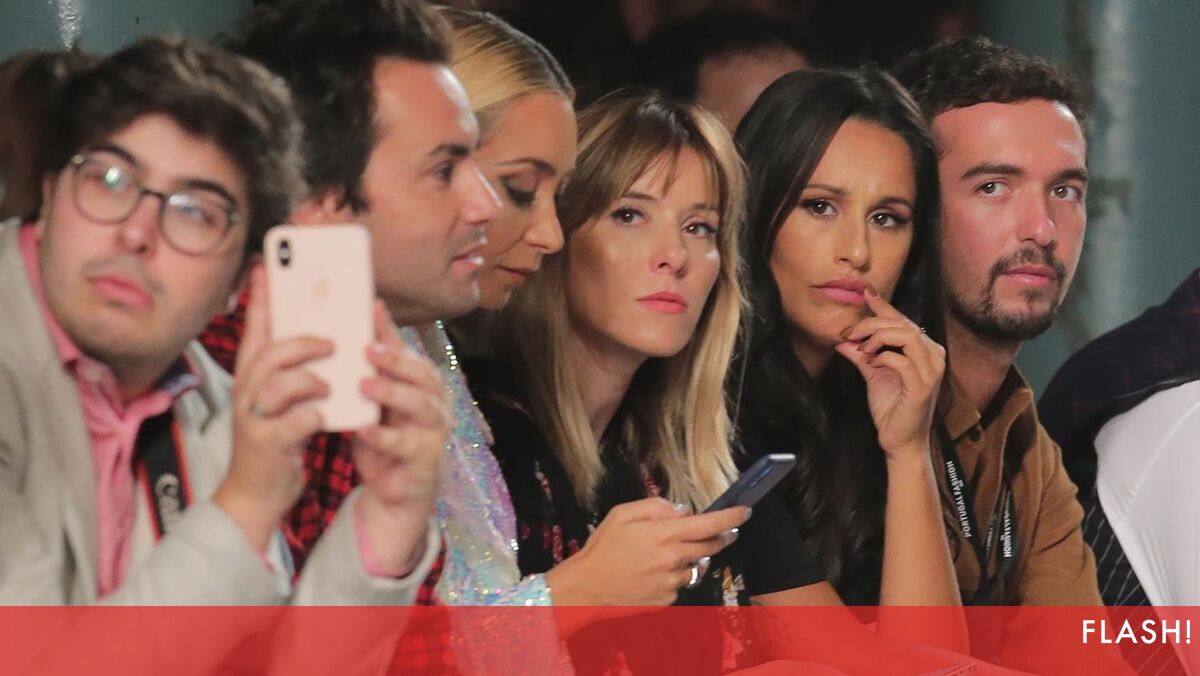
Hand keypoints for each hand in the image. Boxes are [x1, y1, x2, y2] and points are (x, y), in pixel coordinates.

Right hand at [215, 266, 330, 550]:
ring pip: (279, 383)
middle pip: (269, 352)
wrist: (258, 493)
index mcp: (252, 376)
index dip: (262, 298)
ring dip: (310, 378)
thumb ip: (296, 368)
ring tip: (331, 384)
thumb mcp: (283, 399)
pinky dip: (315, 415)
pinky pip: (294, 420)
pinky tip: (328, 416)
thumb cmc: (278, 438)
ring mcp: (254, 418)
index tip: (268, 267)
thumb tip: (326, 333)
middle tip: (333, 342)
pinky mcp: (268, 444)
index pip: (255, 330)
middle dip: (303, 341)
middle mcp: (248, 392)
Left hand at [353, 301, 449, 575]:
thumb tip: (368, 312)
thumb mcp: (377, 398)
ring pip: (421, 406)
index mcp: (423, 383)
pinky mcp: (427, 459)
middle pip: (423, 374)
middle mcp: (436, 403)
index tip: (371, 309)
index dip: (391, 332)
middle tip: (365, 351)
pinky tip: (363, 429)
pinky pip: (408, 444)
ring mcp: (435, 431)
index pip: (409, 352)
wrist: (394, 491)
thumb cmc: (385, 436)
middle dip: (395, 361)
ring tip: (364, 386)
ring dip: (392, 393)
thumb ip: (375, 363)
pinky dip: (386, 436)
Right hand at [546, 497, 749, 606]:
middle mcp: (674, 559)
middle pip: (711, 546)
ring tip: (666, 554)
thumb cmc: (602, 547)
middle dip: (720, 536)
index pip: (710, 524)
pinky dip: (674, 575)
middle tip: (718, 531)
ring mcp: (672, 582)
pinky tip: (652, 573)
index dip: (731, 517)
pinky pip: (680, 583)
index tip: (744, 512)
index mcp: (665, 534)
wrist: (586, 588)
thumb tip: (682, 510)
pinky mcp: (668, 599)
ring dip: (691, 557)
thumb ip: (655, 506)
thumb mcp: (622, 514)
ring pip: (696, 566)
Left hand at [835, 287, 945, 459]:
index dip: (884, 306)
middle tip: (851, 333)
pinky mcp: (923, 386)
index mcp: (925, 350)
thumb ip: (861, 355)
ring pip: (906, 336)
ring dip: (878, 337)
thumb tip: (842, 339)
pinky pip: (902, 361)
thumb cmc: (891, 408)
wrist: (900, 441)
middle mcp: (934, 356)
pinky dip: (882, 357)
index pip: (903, 320)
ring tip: (862, 349)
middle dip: (873, 323)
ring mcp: (932, 371)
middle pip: (903, 324)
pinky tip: (870, 363)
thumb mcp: (873, 374)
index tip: (865, 293)